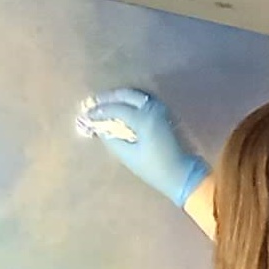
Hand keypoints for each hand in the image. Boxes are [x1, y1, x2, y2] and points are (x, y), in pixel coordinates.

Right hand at [76, 88, 210, 206]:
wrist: (182, 173)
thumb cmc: (155, 168)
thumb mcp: (130, 156)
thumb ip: (113, 140)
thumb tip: (101, 129)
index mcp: (144, 119)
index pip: (116, 109)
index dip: (99, 112)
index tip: (86, 115)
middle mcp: (153, 109)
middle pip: (126, 95)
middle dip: (108, 98)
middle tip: (92, 102)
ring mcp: (160, 109)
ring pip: (136, 96)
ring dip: (119, 97)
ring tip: (104, 103)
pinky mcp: (164, 114)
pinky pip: (143, 101)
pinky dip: (130, 101)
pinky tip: (120, 107)